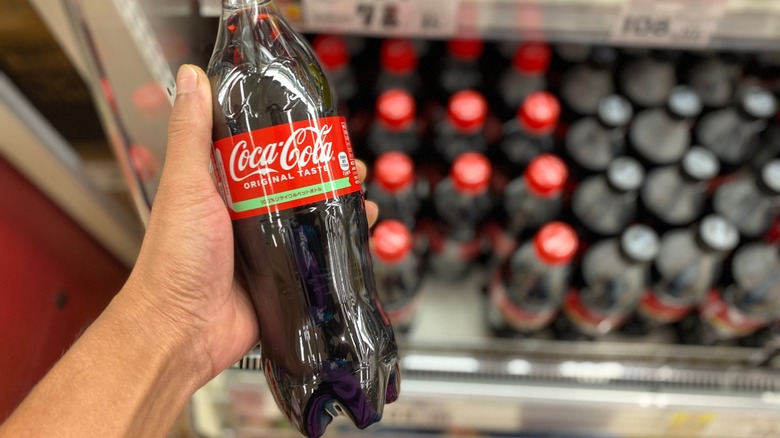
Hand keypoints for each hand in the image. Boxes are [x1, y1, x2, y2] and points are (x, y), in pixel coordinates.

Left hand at [123, 64, 376, 383]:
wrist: (182, 330)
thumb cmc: (175, 260)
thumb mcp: (186, 186)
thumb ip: (190, 134)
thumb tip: (190, 77)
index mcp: (221, 188)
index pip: (263, 151)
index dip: (293, 137)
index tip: (319, 126)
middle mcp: (244, 214)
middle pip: (295, 183)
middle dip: (326, 172)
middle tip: (350, 165)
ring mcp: (264, 247)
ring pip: (310, 218)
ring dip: (340, 205)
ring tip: (362, 195)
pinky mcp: (281, 277)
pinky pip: (315, 254)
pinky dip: (340, 243)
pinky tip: (360, 234)